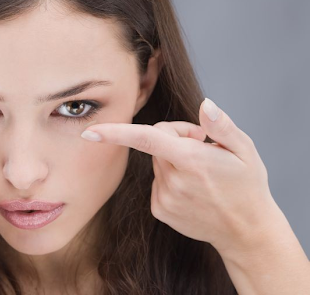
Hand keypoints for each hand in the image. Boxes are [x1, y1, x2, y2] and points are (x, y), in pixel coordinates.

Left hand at [81, 98, 278, 254]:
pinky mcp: (160, 209)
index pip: (147, 139)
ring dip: (171, 158)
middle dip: (173, 136)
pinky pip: (156, 180)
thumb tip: (205, 104)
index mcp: (192, 161)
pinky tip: (192, 189)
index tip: (90, 131)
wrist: (245, 232)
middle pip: (154, 141)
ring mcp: (164, 199)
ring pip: (156, 161)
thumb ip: (222, 126)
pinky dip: (169, 178)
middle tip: (200, 144)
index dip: (116, 133)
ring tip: (200, 171)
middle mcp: (174, 181)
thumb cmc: (247, 186)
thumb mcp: (245, 151)